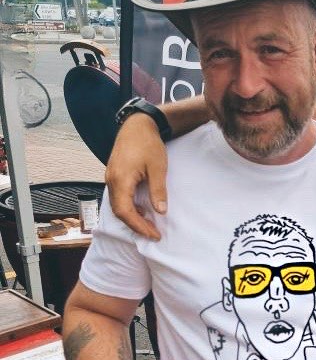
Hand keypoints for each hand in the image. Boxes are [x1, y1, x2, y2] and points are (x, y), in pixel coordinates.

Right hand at [105, 113, 167, 239]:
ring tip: (149, 225)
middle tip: (153, 233)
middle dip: (135, 225)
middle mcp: (111, 180)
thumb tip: (161, 211)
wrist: (137, 125)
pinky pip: (118, 197)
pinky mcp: (114, 175)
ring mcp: (111, 178)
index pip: (125, 211)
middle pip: (119, 211)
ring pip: (117, 205)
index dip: (139, 226)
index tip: (154, 234)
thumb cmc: (148, 144)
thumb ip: (158, 190)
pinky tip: (142, 209)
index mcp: (120, 179)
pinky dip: (129, 207)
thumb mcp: (158, 167)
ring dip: (132, 217)